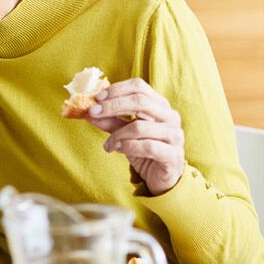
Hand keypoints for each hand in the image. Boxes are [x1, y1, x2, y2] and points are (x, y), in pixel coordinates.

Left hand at [86, 78, 185, 194]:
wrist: (162, 176)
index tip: (97, 98)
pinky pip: (147, 147)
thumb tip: (89, 112)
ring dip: (117, 134)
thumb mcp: (124, 133)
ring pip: (141, 127)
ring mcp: (174, 134)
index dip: (116, 90)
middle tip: (93, 113)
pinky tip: (117, 149)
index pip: (138, 87)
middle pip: (140, 102)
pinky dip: (127, 147)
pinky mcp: (173, 154)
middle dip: (112, 106)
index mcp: (159, 105)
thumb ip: (110, 121)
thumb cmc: (144, 149)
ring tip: (108, 144)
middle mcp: (170, 116)